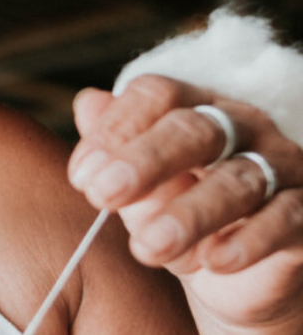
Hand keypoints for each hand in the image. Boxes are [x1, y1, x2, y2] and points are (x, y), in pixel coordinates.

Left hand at [68, 75, 302, 332]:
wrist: (225, 269)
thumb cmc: (172, 209)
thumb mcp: (133, 183)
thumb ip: (111, 145)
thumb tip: (88, 103)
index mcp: (191, 107)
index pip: (157, 94)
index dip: (116, 130)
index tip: (82, 177)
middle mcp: (241, 126)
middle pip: (194, 129)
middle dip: (144, 162)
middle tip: (102, 196)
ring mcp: (279, 165)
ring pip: (237, 180)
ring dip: (188, 215)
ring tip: (148, 247)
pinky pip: (283, 219)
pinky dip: (247, 241)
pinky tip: (212, 261)